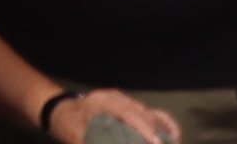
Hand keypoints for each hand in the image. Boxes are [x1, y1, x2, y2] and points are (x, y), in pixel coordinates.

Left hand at [50, 100, 175, 143]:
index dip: (145, 127)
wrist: (61, 111)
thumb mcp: (76, 138)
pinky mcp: (130, 106)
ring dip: (166, 130)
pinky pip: (152, 114)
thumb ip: (90, 143)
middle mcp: (115, 97)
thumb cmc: (68, 125)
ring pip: (151, 113)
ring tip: (175, 142)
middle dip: (160, 133)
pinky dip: (164, 125)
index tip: (157, 142)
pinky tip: (173, 137)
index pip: (127, 112)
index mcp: (101, 102)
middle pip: (143, 112)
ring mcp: (124, 100)